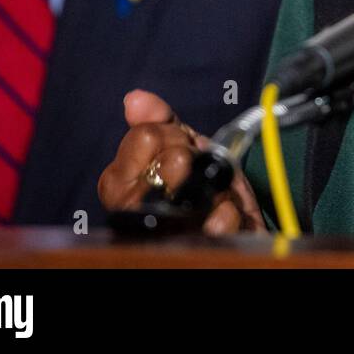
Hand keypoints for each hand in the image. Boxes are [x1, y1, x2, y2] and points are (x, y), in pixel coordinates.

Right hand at [98, 89, 265, 234]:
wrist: (233, 226)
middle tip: (197, 172)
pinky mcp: (191, 253)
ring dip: (213, 185)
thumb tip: (135, 99)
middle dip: (194, 158)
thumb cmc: (200, 186)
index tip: (182, 149)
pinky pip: (219, 220)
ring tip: (210, 194)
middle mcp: (132, 211)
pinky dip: (230, 212)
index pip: (146, 136)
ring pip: (191, 188)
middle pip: (173, 160)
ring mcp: (161, 235)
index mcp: (120, 183)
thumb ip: (158, 123)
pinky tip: (224, 214)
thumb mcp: (180, 147)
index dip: (174, 137)